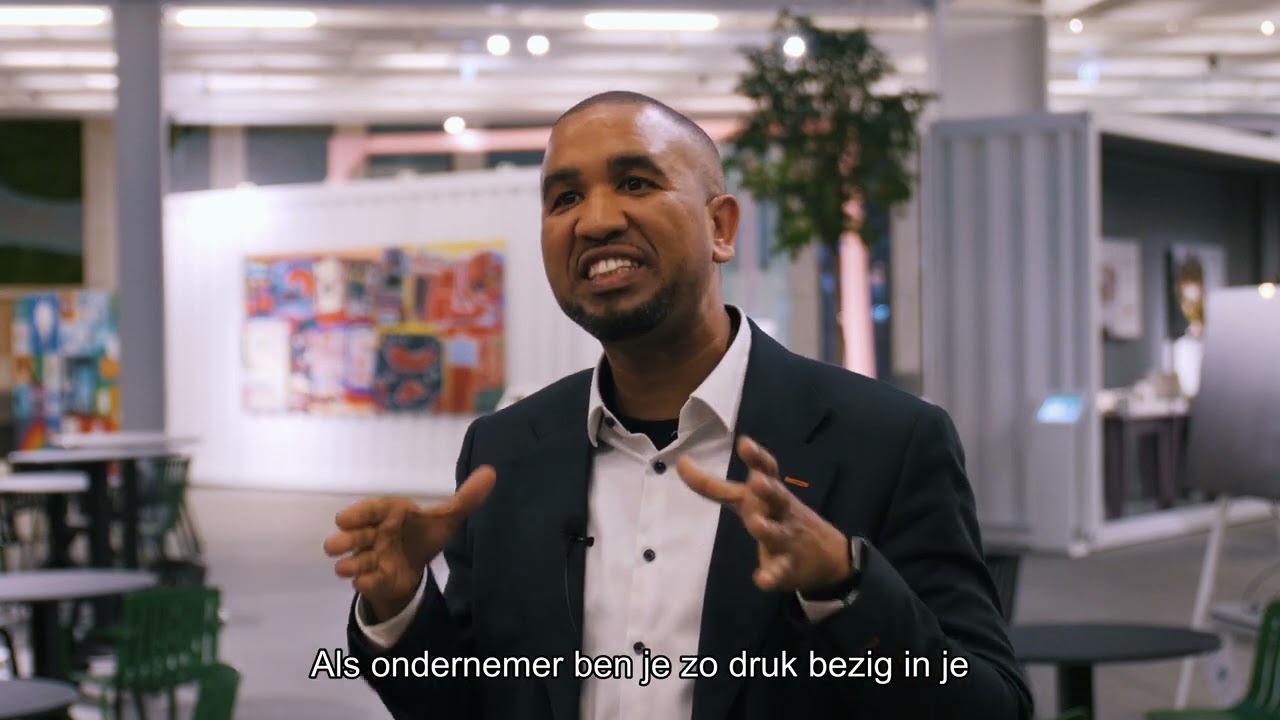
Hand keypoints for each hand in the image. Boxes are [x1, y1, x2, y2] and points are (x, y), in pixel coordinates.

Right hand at [323, 465, 495, 620]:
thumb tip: (491, 473)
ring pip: (350, 562)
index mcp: (388, 514)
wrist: (415, 566)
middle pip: (350, 537)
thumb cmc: (423, 534)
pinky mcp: (373, 580)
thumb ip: (466, 498)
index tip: (342, 519)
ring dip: (349, 565)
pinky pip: (364, 583)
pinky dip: (365, 583)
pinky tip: (366, 582)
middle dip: (344, 541)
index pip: (368, 510)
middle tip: (338, 544)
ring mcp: (369, 559)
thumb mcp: (447, 518)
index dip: (356, 514)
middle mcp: (372, 535)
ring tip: (349, 568)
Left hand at [677, 436, 849, 593]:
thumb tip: (681, 463)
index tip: (744, 442)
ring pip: (777, 533)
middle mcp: (780, 511)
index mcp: (771, 493)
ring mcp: (787, 538)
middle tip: (757, 481)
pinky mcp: (789, 566)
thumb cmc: (777, 517)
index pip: (766, 469)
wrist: (829, 556)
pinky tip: (762, 580)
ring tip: (756, 524)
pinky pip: (780, 571)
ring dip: (767, 528)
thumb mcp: (750, 499)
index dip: (756, 456)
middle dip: (767, 489)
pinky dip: (772, 576)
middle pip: (777, 497)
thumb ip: (716, 486)